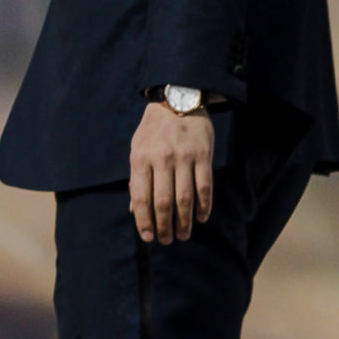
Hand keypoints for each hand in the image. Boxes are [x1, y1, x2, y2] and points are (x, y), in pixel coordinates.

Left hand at [127, 96, 217, 242]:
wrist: (178, 97)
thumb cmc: (154, 129)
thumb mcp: (137, 148)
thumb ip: (136, 179)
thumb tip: (135, 211)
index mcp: (141, 158)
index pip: (141, 197)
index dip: (144, 221)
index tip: (148, 237)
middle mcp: (161, 158)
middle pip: (163, 202)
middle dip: (164, 226)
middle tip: (167, 240)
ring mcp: (184, 156)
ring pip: (184, 198)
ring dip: (184, 221)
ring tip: (183, 235)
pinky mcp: (203, 154)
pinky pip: (204, 186)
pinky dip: (204, 205)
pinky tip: (202, 218)